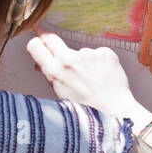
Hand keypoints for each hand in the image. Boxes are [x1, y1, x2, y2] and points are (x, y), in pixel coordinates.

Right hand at [26, 31, 151, 125]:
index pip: (35, 46)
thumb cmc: (88, 109)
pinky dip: (100, 64)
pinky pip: (98, 54)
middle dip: (52, 44)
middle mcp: (69, 60)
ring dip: (84, 62)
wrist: (116, 113)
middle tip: (61, 56)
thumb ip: (51, 76)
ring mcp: (88, 54)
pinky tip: (105, 78)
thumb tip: (41, 64)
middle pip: (52, 39)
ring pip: (80, 53)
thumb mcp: (61, 95)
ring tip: (93, 82)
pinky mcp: (104, 53)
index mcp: (55, 72)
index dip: (37, 45)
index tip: (41, 46)